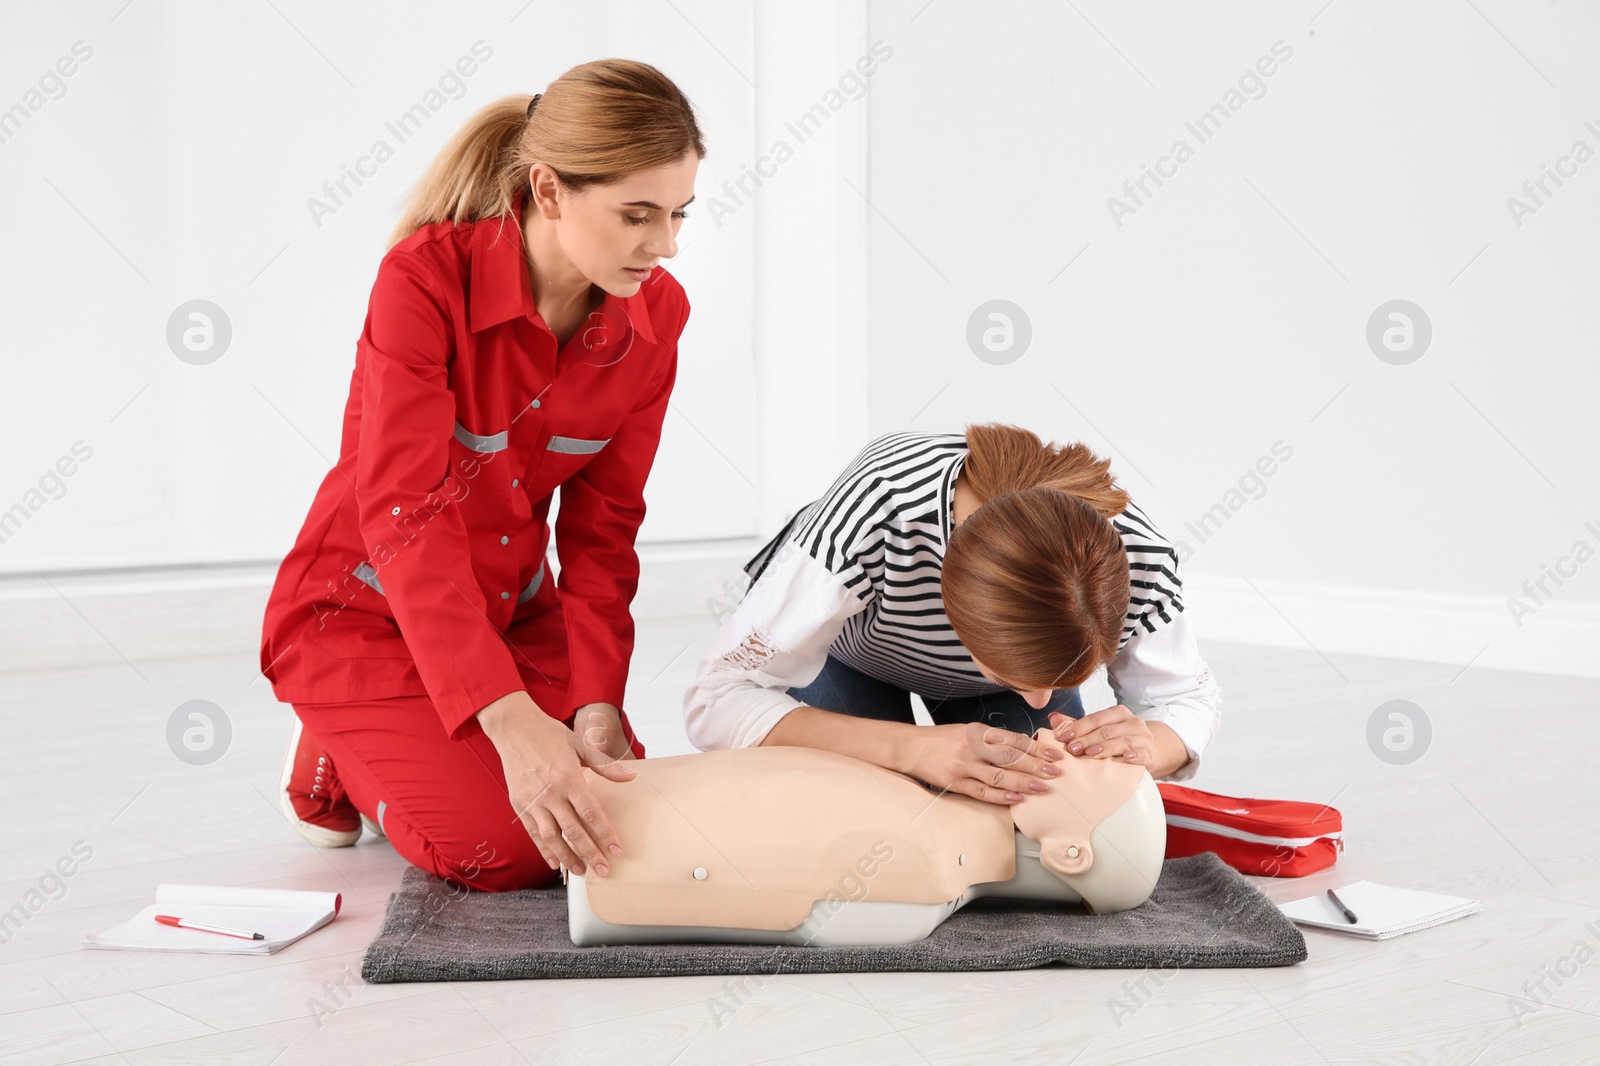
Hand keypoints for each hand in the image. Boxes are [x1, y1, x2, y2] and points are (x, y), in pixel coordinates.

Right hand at [476, 691, 635, 877]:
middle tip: (604, 871)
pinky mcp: (519, 804)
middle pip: (573, 831)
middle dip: (590, 853)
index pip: (591, 813)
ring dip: (566, 857)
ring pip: (551, 837)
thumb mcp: (580, 745)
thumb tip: (631, 777)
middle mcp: (550, 793)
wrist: (514, 728)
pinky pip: (532, 832)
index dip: (605, 833)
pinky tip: (554, 862)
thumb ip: (605, 766)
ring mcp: (533, 800)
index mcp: (568, 778)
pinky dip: (543, 849)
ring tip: (580, 872)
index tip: (617, 849)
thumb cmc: (550, 735)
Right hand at [902, 721, 1064, 805]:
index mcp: (978, 731)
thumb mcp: (967, 731)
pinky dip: (999, 796)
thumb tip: (1022, 748)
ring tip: (1041, 787)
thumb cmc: (941, 740)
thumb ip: (992, 739)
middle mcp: (971, 746)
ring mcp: (962, 765)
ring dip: (1022, 782)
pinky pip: (980, 791)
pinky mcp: (954, 782)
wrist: (910, 747)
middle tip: (1055, 772)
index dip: (1036, 747)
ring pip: (998, 775)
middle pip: (1009, 756)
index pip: (1013, 739)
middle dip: (1035, 764)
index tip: (1055, 754)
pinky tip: (1015, 799)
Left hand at [1049, 704, 1158, 768]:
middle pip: (1107, 730)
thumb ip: (1078, 725)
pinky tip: (1125, 758)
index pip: (1096, 718)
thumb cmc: (1119, 740)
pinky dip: (1134, 756)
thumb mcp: (1100, 731)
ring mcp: (1144, 738)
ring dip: (1106, 747)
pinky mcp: (1151, 754)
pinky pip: (1143, 754)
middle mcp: (1132, 722)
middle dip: (1088, 739)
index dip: (1078, 727)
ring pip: (1123, 741)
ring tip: (1091, 754)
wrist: (1149, 752)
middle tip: (1072, 749)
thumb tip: (1053, 718)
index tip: (1063, 737)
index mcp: (1118, 713)